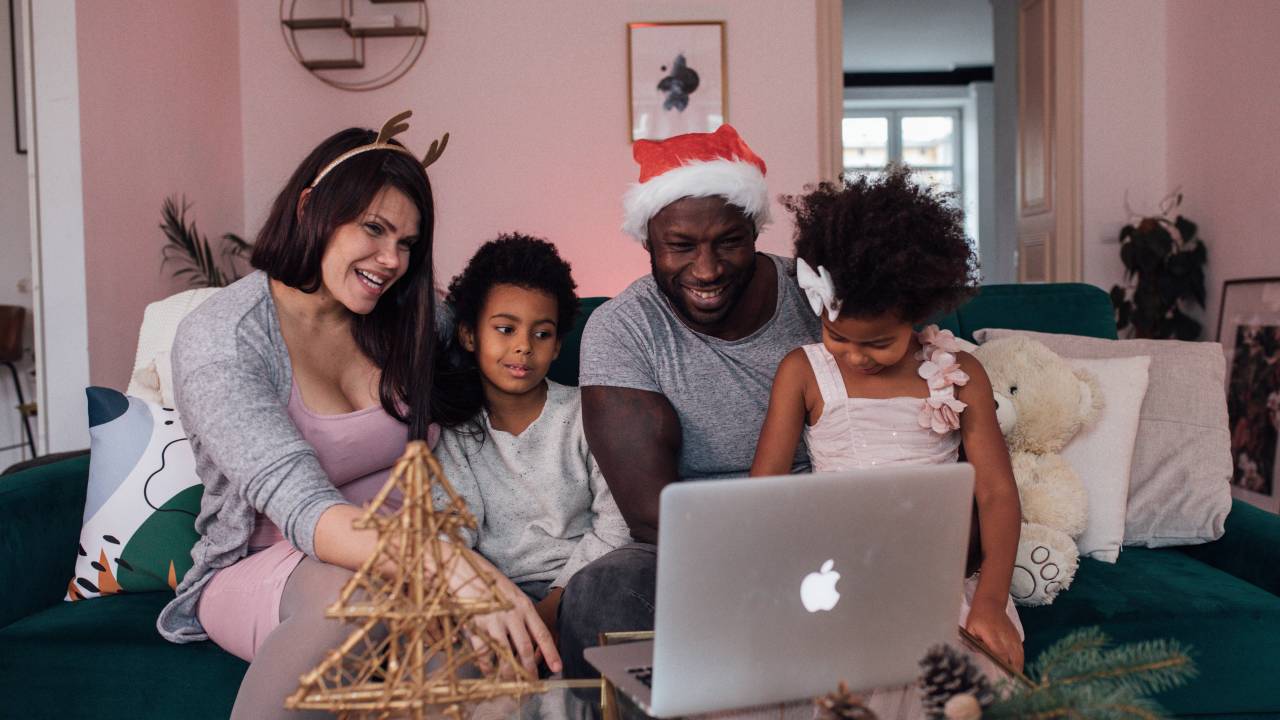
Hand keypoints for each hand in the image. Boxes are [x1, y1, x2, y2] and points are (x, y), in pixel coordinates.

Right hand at [450, 550, 562, 676]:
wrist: (464, 569)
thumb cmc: (488, 582)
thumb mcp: (511, 595)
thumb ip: (520, 615)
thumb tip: (527, 640)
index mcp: (524, 606)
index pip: (542, 634)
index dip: (550, 652)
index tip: (557, 667)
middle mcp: (512, 614)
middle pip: (526, 649)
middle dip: (530, 670)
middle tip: (532, 686)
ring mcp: (495, 620)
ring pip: (507, 654)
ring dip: (511, 673)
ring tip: (513, 685)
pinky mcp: (477, 625)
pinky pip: (485, 652)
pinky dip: (487, 666)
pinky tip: (489, 672)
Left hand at [964, 600, 1023, 671]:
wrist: (990, 602)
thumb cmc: (977, 617)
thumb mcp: (969, 628)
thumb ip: (973, 643)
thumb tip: (978, 657)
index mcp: (992, 635)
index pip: (1000, 653)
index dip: (1003, 665)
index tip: (1004, 677)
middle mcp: (1005, 636)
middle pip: (1012, 656)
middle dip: (1013, 669)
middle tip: (1011, 683)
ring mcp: (1012, 636)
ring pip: (1019, 654)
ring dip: (1018, 666)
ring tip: (1016, 678)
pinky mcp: (1016, 635)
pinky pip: (1020, 649)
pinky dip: (1020, 658)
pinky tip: (1018, 667)